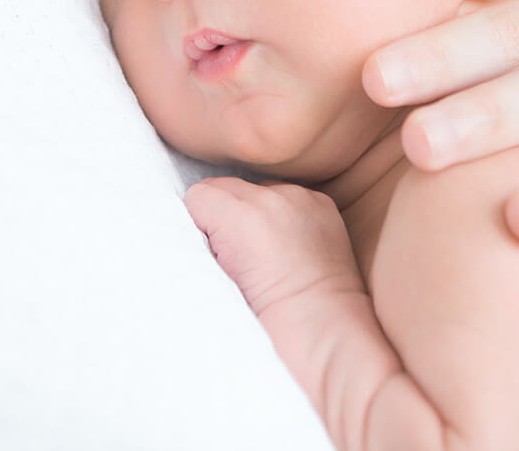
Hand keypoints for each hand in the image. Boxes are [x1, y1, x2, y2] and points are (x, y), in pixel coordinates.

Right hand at [184, 177, 364, 317]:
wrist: (320, 333)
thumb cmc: (262, 321)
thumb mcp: (213, 279)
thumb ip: (200, 239)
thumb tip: (200, 223)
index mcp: (240, 219)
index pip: (197, 195)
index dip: (200, 226)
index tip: (214, 256)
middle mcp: (271, 199)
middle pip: (223, 186)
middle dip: (224, 215)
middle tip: (238, 257)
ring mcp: (300, 198)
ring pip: (255, 190)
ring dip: (254, 212)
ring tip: (265, 253)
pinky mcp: (320, 202)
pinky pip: (286, 195)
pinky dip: (282, 214)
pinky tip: (290, 245)